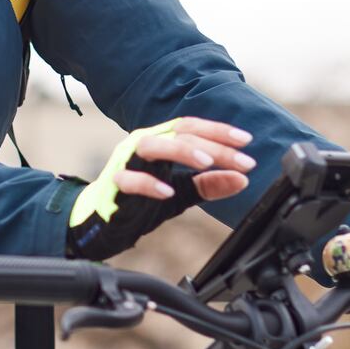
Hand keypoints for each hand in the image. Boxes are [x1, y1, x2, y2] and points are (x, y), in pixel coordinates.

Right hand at [65, 117, 255, 259]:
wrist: (102, 222)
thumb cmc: (139, 201)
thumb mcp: (183, 192)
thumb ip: (209, 184)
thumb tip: (243, 179)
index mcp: (158, 141)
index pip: (190, 127)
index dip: (218, 131)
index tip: (246, 141)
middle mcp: (141, 144)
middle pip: (179, 134)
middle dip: (214, 147)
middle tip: (243, 161)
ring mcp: (124, 162)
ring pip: (151, 145)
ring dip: (181, 151)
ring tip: (206, 162)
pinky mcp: (113, 184)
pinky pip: (129, 179)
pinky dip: (149, 184)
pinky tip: (168, 192)